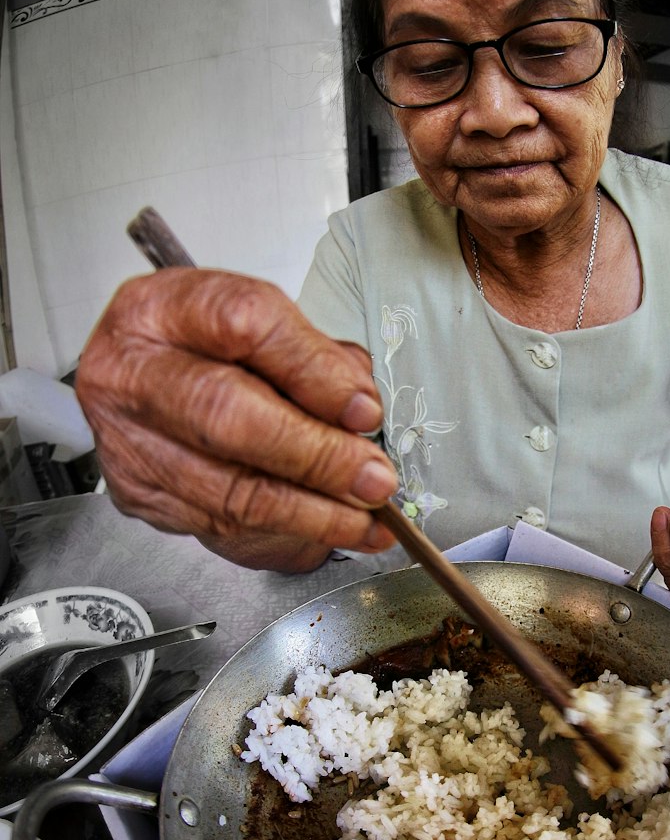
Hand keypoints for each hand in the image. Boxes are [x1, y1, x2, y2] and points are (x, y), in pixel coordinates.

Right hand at [75, 270, 398, 566]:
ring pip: (229, 489)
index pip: (246, 324)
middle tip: (373, 479)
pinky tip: (331, 527)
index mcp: (162, 308)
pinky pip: (222, 524)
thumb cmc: (204, 348)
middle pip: (229, 415)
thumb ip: (312, 357)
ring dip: (313, 512)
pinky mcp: (137, 494)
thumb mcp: (258, 326)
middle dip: (316, 456)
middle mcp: (128, 372)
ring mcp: (126, 440)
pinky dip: (288, 531)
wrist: (140, 385)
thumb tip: (359, 408)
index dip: (314, 372)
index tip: (365, 410)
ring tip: (367, 519)